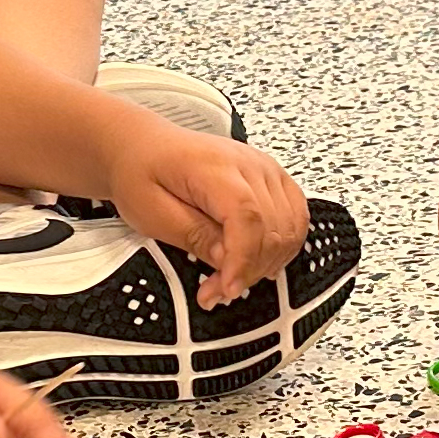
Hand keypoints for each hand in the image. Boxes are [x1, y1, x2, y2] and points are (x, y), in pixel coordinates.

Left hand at [97, 116, 308, 306]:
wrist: (144, 146)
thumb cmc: (142, 170)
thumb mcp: (151, 211)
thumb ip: (193, 236)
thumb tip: (226, 260)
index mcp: (214, 167)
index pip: (247, 216)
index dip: (243, 259)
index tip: (227, 287)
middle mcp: (248, 164)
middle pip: (272, 227)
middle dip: (248, 270)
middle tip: (215, 291)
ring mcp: (265, 170)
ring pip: (290, 228)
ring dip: (265, 263)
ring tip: (230, 279)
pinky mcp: (272, 180)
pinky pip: (295, 220)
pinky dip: (281, 248)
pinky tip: (256, 263)